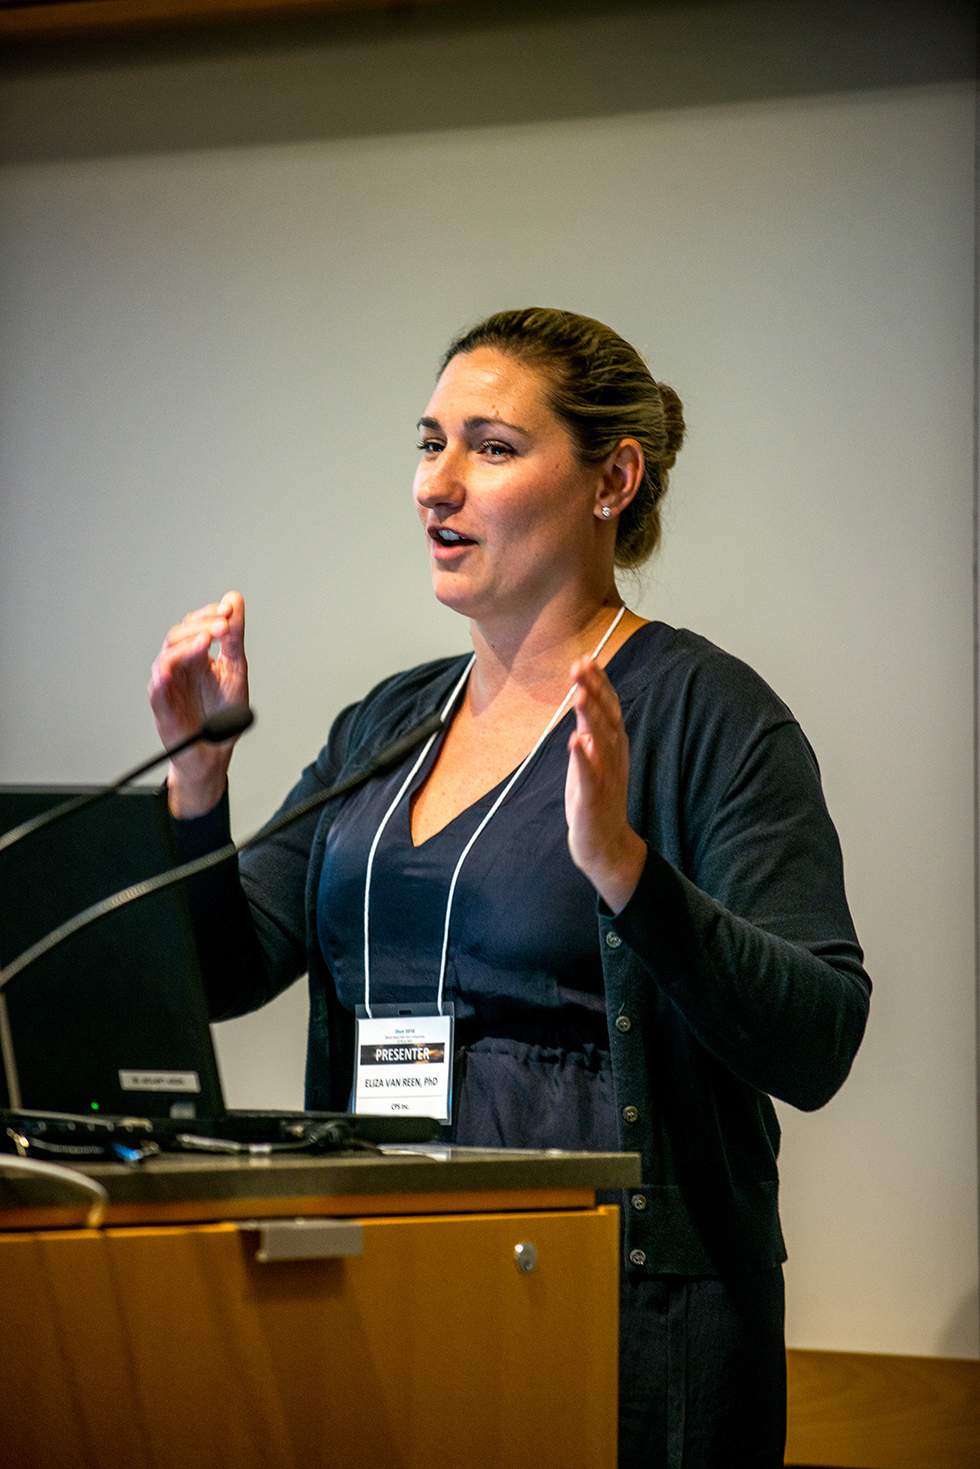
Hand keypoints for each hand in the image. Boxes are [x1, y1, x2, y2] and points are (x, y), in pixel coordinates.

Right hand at [148, 591, 247, 816]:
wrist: (214, 751)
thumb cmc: (222, 713)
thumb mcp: (235, 669)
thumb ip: (234, 636)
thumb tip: (234, 600)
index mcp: (197, 655)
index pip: (196, 624)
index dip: (209, 614)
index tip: (228, 611)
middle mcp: (180, 665)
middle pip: (178, 635)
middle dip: (200, 627)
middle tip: (222, 627)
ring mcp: (169, 684)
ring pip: (166, 656)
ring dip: (185, 647)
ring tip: (206, 641)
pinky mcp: (162, 706)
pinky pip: (156, 690)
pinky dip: (161, 680)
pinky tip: (168, 673)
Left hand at [565, 657, 645, 913]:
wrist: (605, 844)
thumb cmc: (597, 798)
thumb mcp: (593, 759)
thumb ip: (591, 728)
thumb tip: (585, 695)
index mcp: (614, 746)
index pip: (609, 708)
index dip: (600, 683)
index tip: (587, 658)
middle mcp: (614, 757)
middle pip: (606, 718)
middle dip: (595, 690)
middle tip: (581, 665)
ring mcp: (605, 778)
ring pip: (600, 742)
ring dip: (591, 716)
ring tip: (580, 692)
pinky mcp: (592, 799)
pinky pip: (589, 776)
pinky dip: (583, 758)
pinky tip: (575, 741)